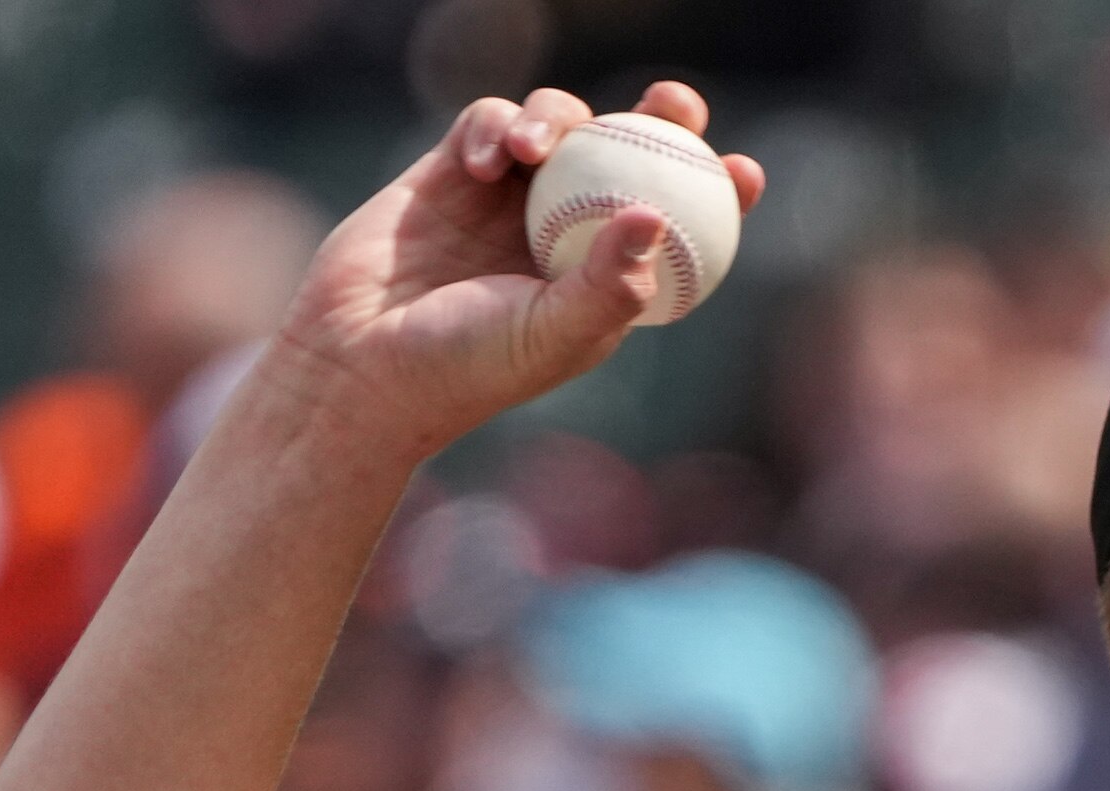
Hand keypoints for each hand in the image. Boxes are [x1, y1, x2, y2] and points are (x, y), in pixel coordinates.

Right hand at [272, 80, 765, 461]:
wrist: (363, 363)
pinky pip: (492, 122)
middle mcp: (564, 230)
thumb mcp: (554, 334)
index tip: (746, 173)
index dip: (714, 192)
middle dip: (659, 118)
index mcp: (603, 276)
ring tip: (538, 151)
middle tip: (675, 104)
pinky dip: (499, 127)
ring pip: (561, 125)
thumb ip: (609, 283)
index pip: (676, 223)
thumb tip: (657, 215)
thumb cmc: (467, 367)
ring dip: (561, 119)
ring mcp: (509, 197)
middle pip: (628, 154)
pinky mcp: (454, 170)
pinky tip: (489, 161)